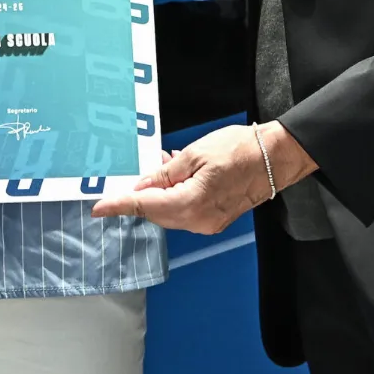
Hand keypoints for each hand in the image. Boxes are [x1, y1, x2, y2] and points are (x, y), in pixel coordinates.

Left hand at [90, 122, 315, 234]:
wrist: (275, 158)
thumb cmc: (240, 150)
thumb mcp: (194, 155)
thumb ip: (164, 174)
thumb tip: (142, 186)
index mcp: (191, 204)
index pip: (144, 206)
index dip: (118, 206)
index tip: (98, 208)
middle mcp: (198, 221)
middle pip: (156, 212)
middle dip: (143, 193)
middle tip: (141, 168)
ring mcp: (208, 223)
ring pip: (170, 211)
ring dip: (161, 192)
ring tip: (165, 164)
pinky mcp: (215, 219)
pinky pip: (185, 210)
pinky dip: (176, 195)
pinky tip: (178, 175)